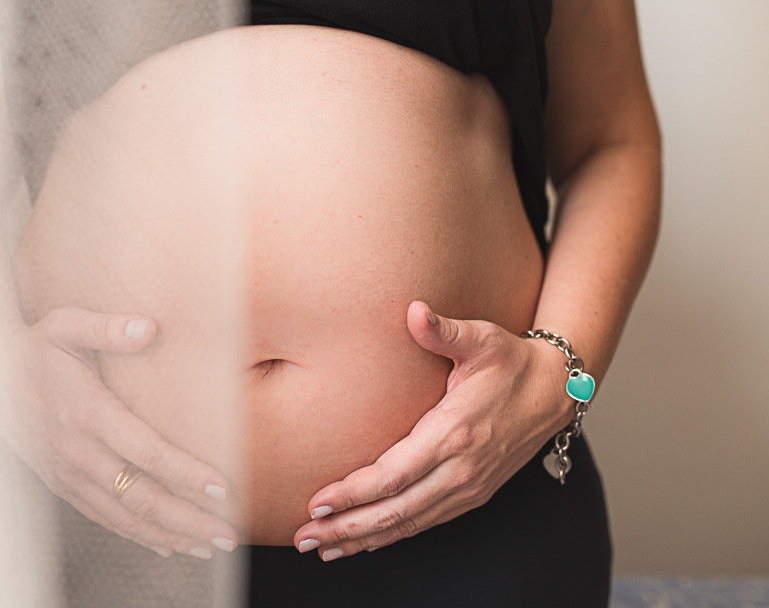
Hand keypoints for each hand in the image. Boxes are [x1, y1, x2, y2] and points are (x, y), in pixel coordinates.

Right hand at [0, 306, 239, 559]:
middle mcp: (78, 452)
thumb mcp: (67, 325)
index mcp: (87, 413)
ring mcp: (67, 474)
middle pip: (141, 498)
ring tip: (208, 547)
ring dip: (170, 536)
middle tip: (229, 534)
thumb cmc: (35, 347)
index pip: (146, 452)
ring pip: (125, 517)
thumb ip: (108, 328)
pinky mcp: (61, 485)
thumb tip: (149, 327)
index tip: (222, 488)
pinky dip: (137, 535)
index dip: (186, 473)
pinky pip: (104, 518)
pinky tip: (167, 544)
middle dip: (189, 520)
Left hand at [292, 300, 573, 560]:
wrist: (556, 391)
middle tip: (304, 538)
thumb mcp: (482, 339)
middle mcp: (460, 469)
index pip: (394, 475)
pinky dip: (392, 536)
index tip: (318, 503)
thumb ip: (445, 331)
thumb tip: (416, 310)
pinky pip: (425, 523)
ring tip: (322, 549)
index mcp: (454, 433)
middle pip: (395, 510)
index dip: (353, 493)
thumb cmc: (512, 362)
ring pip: (408, 524)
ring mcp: (468, 487)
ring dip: (363, 539)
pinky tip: (364, 542)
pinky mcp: (472, 494)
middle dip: (347, 528)